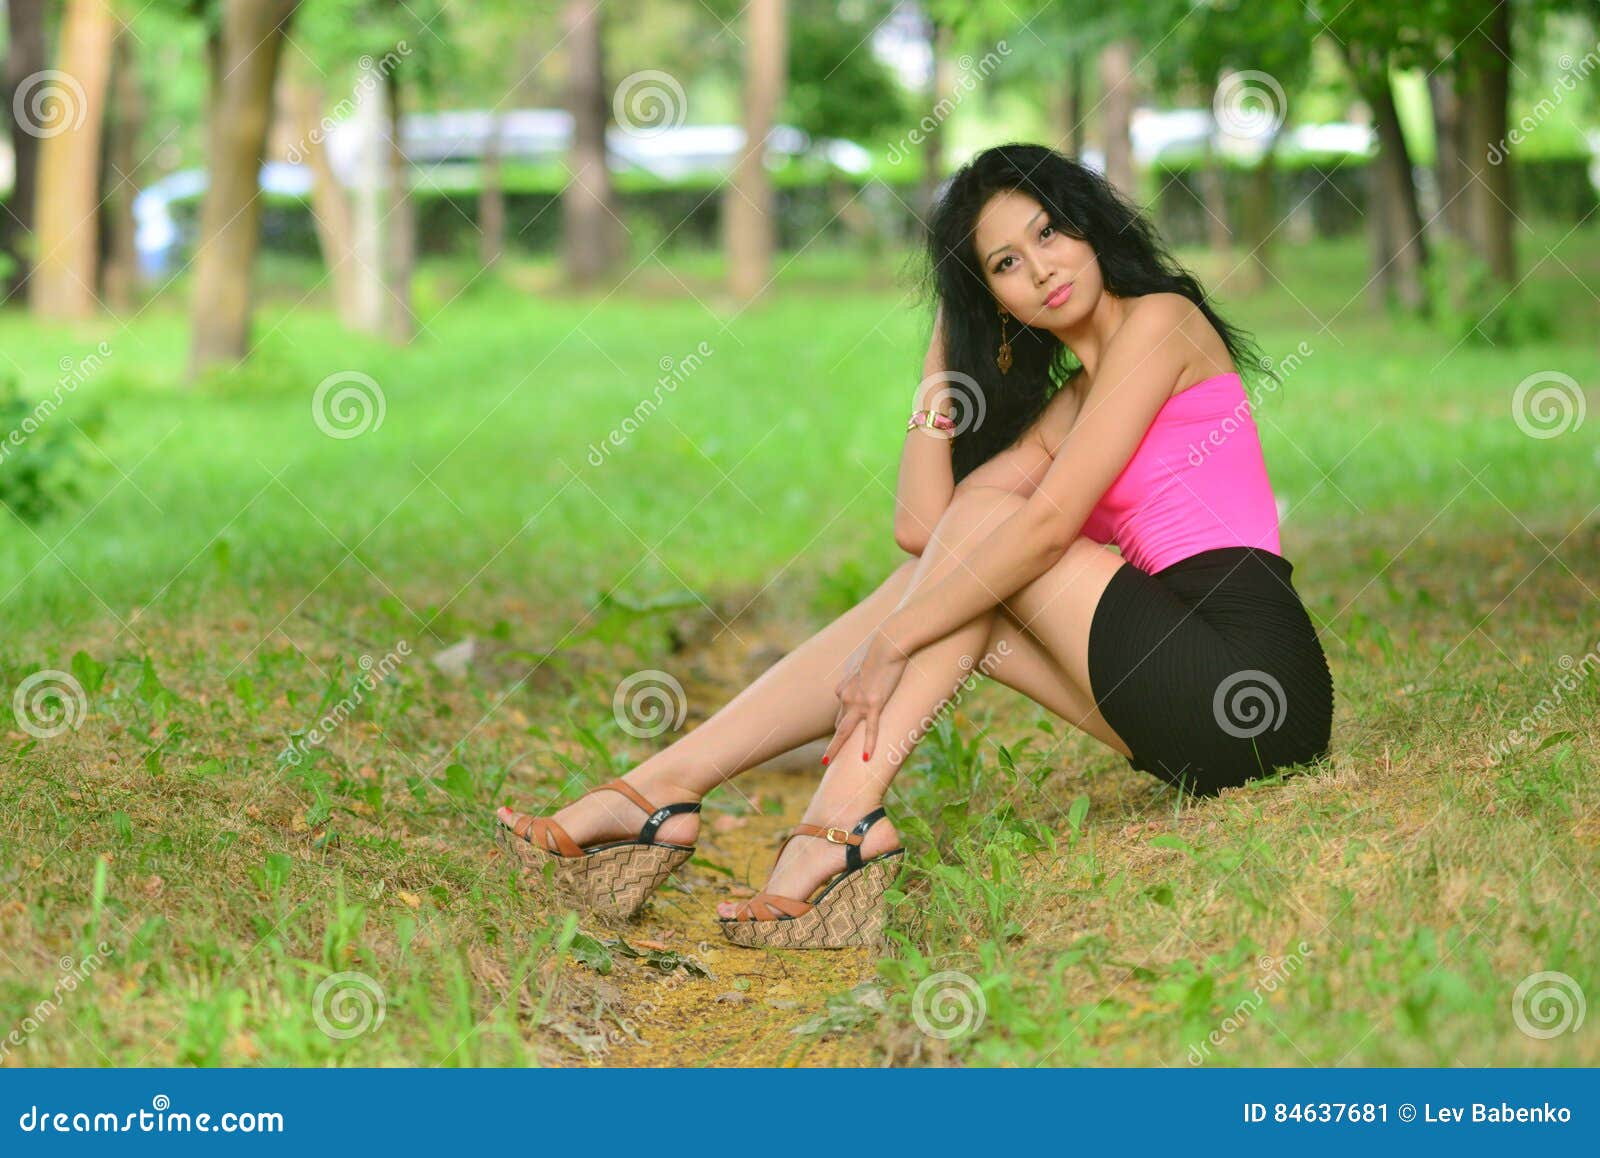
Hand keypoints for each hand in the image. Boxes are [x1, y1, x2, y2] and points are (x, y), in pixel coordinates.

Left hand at [823, 628, 911, 765]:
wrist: (887, 643)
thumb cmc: (881, 647)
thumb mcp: (865, 659)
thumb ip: (863, 670)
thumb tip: (868, 669)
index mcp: (843, 686)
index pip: (842, 709)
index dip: (844, 721)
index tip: (845, 729)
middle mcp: (846, 696)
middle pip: (839, 723)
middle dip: (833, 740)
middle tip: (826, 758)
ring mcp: (859, 702)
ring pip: (844, 731)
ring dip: (835, 748)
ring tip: (827, 763)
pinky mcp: (875, 704)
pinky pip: (870, 730)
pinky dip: (868, 745)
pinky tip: (865, 758)